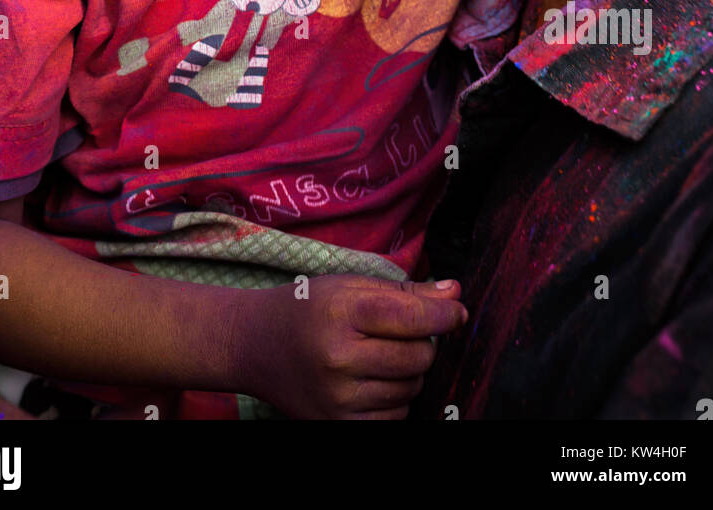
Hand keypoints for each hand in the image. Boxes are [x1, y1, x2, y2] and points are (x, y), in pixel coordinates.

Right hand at [249, 274, 466, 419]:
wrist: (255, 345)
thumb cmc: (306, 309)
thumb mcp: (348, 286)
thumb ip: (403, 292)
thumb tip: (455, 293)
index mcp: (341, 312)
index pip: (411, 316)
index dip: (443, 314)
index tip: (457, 312)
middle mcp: (338, 358)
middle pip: (418, 357)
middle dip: (422, 343)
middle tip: (401, 333)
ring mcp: (338, 398)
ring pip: (411, 389)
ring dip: (408, 373)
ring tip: (379, 356)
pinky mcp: (338, 426)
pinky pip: (395, 417)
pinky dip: (395, 400)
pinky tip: (372, 382)